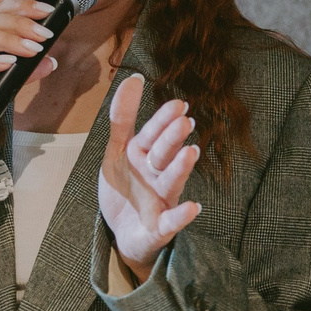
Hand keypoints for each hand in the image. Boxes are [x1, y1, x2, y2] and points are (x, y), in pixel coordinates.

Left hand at [98, 74, 201, 281]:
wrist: (121, 231)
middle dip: (172, 139)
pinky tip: (193, 207)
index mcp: (144, 155)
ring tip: (190, 153)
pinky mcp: (161, 226)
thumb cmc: (125, 188)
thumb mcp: (117, 151)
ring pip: (171, 182)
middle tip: (184, 122)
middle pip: (164, 154)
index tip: (179, 105)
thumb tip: (134, 78)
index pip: (154, 134)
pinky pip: (172, 221)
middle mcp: (156, 174)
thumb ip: (123, 118)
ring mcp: (161, 200)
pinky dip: (182, 215)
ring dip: (180, 168)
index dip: (164, 120)